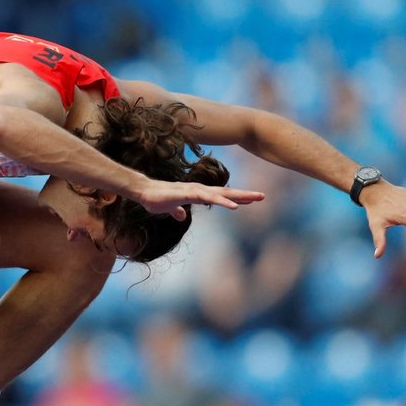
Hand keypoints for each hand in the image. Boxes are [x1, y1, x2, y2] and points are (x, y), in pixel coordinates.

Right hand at [133, 179, 264, 219]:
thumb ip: (177, 211)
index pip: (221, 195)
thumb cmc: (156, 198)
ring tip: (253, 200)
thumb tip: (180, 216)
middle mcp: (199, 190)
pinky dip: (222, 201)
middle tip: (263, 196)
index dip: (236, 197)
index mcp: (198, 194)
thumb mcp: (170, 208)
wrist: (142, 192)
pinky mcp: (187, 193)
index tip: (252, 200)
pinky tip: (233, 207)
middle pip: (226, 193)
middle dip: (244, 195)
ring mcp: (194, 190)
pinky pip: (207, 198)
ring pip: (220, 194)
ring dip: (237, 197)